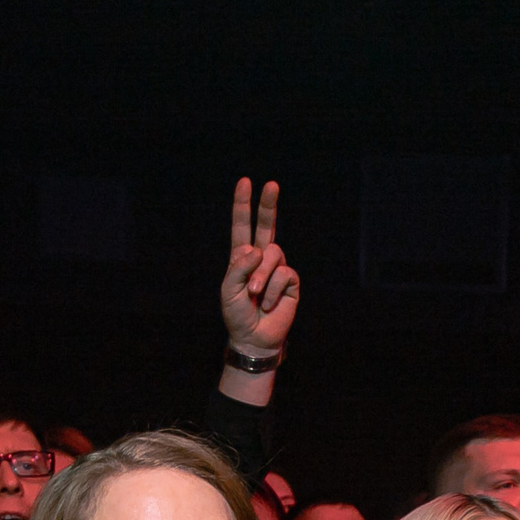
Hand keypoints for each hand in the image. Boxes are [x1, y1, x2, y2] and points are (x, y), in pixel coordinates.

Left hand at [219, 178, 300, 357]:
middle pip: (267, 225)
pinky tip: (268, 303)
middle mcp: (261, 258)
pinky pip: (283, 273)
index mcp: (242, 257)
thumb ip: (239, 267)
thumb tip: (258, 249)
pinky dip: (273, 290)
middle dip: (268, 204)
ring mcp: (277, 268)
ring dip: (261, 275)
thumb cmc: (237, 314)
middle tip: (271, 184)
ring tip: (255, 294)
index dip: (243, 205)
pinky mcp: (290, 281)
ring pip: (273, 254)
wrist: (253, 337)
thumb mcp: (229, 289)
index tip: (245, 182)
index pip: (242, 226)